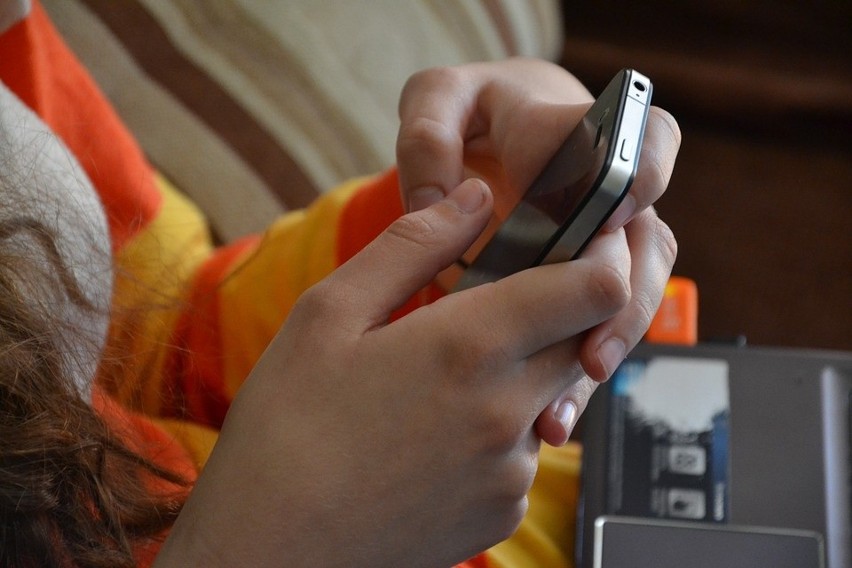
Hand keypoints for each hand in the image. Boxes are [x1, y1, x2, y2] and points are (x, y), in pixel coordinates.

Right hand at [155, 179, 633, 566]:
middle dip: (549, 315)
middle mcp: (509, 412)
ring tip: (433, 388)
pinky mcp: (502, 514)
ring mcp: (511, 471)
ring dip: (516, 377)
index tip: (566, 246)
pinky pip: (525, 453)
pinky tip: (430, 439)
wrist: (269, 550)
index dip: (597, 257)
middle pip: (582, 340)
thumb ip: (412, 244)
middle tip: (478, 312)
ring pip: (550, 397)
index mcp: (470, 347)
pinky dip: (496, 433)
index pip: (596, 289)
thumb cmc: (286, 427)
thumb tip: (476, 196)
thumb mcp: (328, 313)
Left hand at [397, 58, 679, 444]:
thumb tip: (442, 202)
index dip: (636, 178)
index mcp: (583, 129)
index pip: (642, 143)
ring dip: (602, 352)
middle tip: (590, 351)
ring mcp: (607, 238)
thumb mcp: (439, 101)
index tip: (610, 215)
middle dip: (621, 302)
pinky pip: (597, 326)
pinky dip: (574, 374)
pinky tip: (548, 418)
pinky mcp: (586, 280)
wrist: (499, 132)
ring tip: (561, 407)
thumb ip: (430, 140)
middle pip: (647, 243)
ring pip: (631, 296)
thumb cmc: (469, 113)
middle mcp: (611, 189)